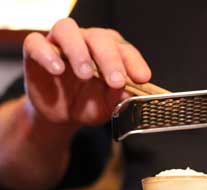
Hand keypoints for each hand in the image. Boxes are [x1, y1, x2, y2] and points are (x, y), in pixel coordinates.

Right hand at [23, 18, 150, 126]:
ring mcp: (61, 45)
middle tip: (116, 81)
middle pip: (99, 38)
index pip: (124, 50)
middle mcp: (87, 43)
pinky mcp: (36, 52)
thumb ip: (117, 97)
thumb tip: (129, 91)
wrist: (61, 116)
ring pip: (67, 30)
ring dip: (78, 51)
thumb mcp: (107, 106)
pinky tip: (57, 70)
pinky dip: (46, 54)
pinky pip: (36, 43)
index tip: (142, 78)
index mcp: (110, 53)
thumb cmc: (88, 105)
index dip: (134, 62)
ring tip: (85, 74)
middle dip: (110, 59)